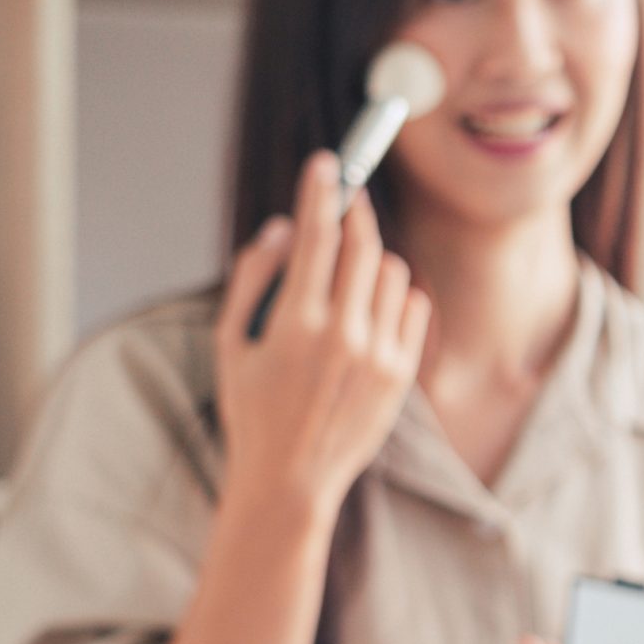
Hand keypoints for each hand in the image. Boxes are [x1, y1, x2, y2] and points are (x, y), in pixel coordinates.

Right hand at [214, 154, 430, 517]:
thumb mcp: (230, 343)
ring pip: (392, 272)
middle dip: (353, 215)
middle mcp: (343, 336)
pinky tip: (371, 308)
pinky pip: (413, 306)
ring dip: (370, 259)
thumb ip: (254, 278)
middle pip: (362, 246)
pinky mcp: (402, 374)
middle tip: (345, 201)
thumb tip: (286, 228)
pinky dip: (395, 295)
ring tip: (346, 275)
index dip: (323, 192)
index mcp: (294, 325)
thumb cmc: (251, 410)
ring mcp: (379, 356)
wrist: (290, 481)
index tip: (328, 163)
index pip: (316, 238)